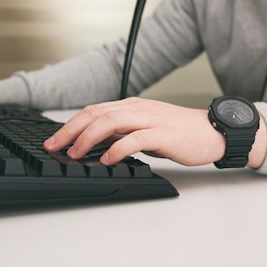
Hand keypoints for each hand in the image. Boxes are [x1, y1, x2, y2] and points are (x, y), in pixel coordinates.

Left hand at [43, 97, 226, 165]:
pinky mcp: (162, 134)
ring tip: (75, 153)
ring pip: (111, 121)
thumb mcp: (144, 130)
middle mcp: (137, 109)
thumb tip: (96, 143)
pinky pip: (135, 139)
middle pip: (96, 114)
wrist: (212, 132)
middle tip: (54, 147)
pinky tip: (107, 159)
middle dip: (71, 130)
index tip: (54, 141)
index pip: (93, 111)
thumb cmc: (179, 133)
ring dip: (89, 138)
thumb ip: (121, 133)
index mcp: (131, 107)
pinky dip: (118, 148)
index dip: (70, 125)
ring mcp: (149, 120)